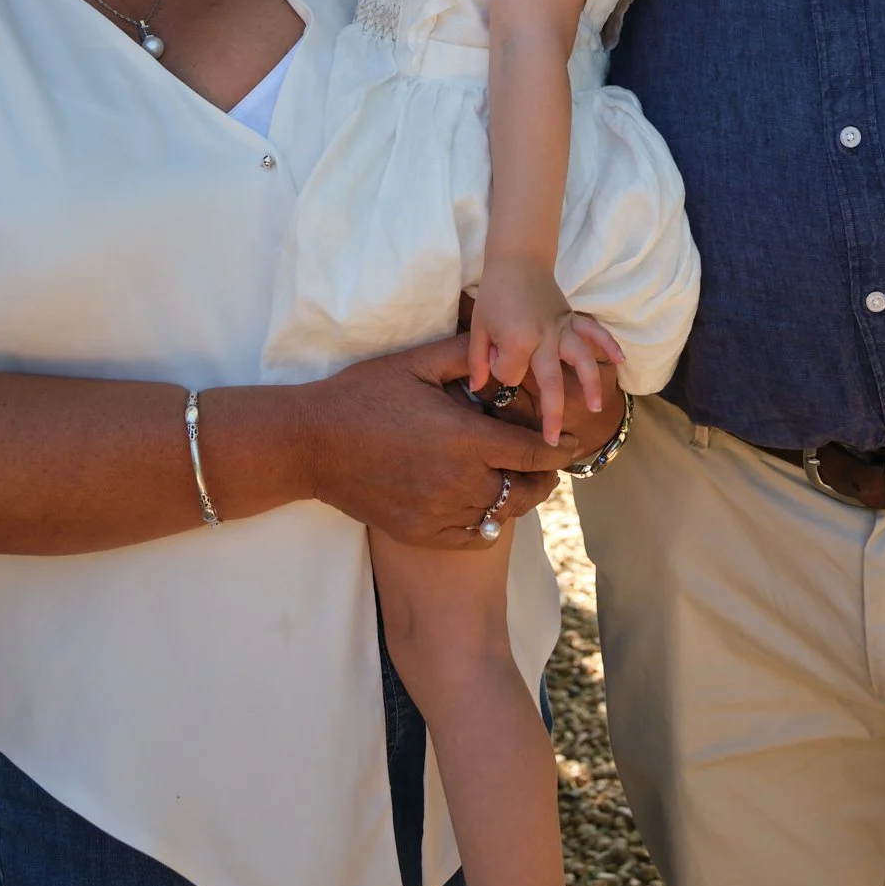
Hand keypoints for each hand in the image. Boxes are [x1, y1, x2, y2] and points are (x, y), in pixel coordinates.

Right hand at [300, 335, 567, 548]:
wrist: (313, 444)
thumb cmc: (364, 395)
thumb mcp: (416, 363)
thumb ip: (466, 354)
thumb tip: (505, 347)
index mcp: (464, 438)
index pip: (532, 453)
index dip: (559, 451)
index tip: (571, 444)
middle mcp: (458, 481)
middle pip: (525, 491)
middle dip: (544, 478)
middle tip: (548, 467)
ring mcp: (439, 512)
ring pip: (500, 514)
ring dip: (516, 499)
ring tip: (519, 483)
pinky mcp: (420, 533)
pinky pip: (472, 537)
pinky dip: (487, 524)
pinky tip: (486, 507)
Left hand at [468, 258, 624, 443]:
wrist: (517, 258)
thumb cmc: (495, 293)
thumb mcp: (478, 327)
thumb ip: (478, 359)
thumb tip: (480, 387)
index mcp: (518, 340)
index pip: (510, 374)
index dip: (499, 370)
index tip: (492, 358)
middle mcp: (544, 338)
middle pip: (551, 382)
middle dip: (552, 414)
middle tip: (553, 441)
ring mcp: (562, 328)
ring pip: (581, 360)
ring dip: (589, 385)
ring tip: (595, 408)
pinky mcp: (572, 318)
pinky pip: (594, 332)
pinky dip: (608, 345)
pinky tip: (621, 361)